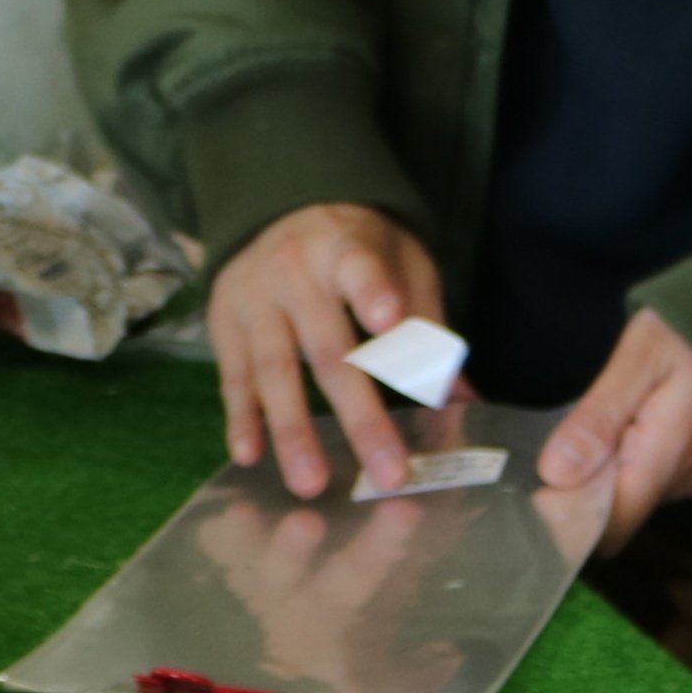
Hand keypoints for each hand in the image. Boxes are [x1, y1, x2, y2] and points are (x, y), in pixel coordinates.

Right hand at [208, 204, 445, 500]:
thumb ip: (428, 329)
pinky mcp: (225, 327)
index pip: (360, 270)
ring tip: (310, 483)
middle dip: (360, 415)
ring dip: (293, 432)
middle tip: (387, 472)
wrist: (280, 209)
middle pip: (328, 350)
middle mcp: (294, 275)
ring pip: (274, 371)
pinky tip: (248, 457)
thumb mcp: (404, 265)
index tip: (390, 320)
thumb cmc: (358, 248)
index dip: (373, 294)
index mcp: (345, 250)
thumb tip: (466, 402)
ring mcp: (253, 302)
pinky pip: (233, 378)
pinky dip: (240, 419)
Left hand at [536, 311, 691, 524]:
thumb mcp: (635, 358)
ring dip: (602, 476)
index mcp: (671, 450)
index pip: (612, 521)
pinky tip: (618, 435)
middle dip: (580, 492)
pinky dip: (625, 466)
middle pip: (619, 513)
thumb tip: (556, 474)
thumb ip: (597, 418)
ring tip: (590, 435)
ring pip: (632, 498)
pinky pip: (649, 482)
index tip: (532, 497)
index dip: (568, 518)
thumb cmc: (687, 333)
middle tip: (551, 454)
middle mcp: (689, 476)